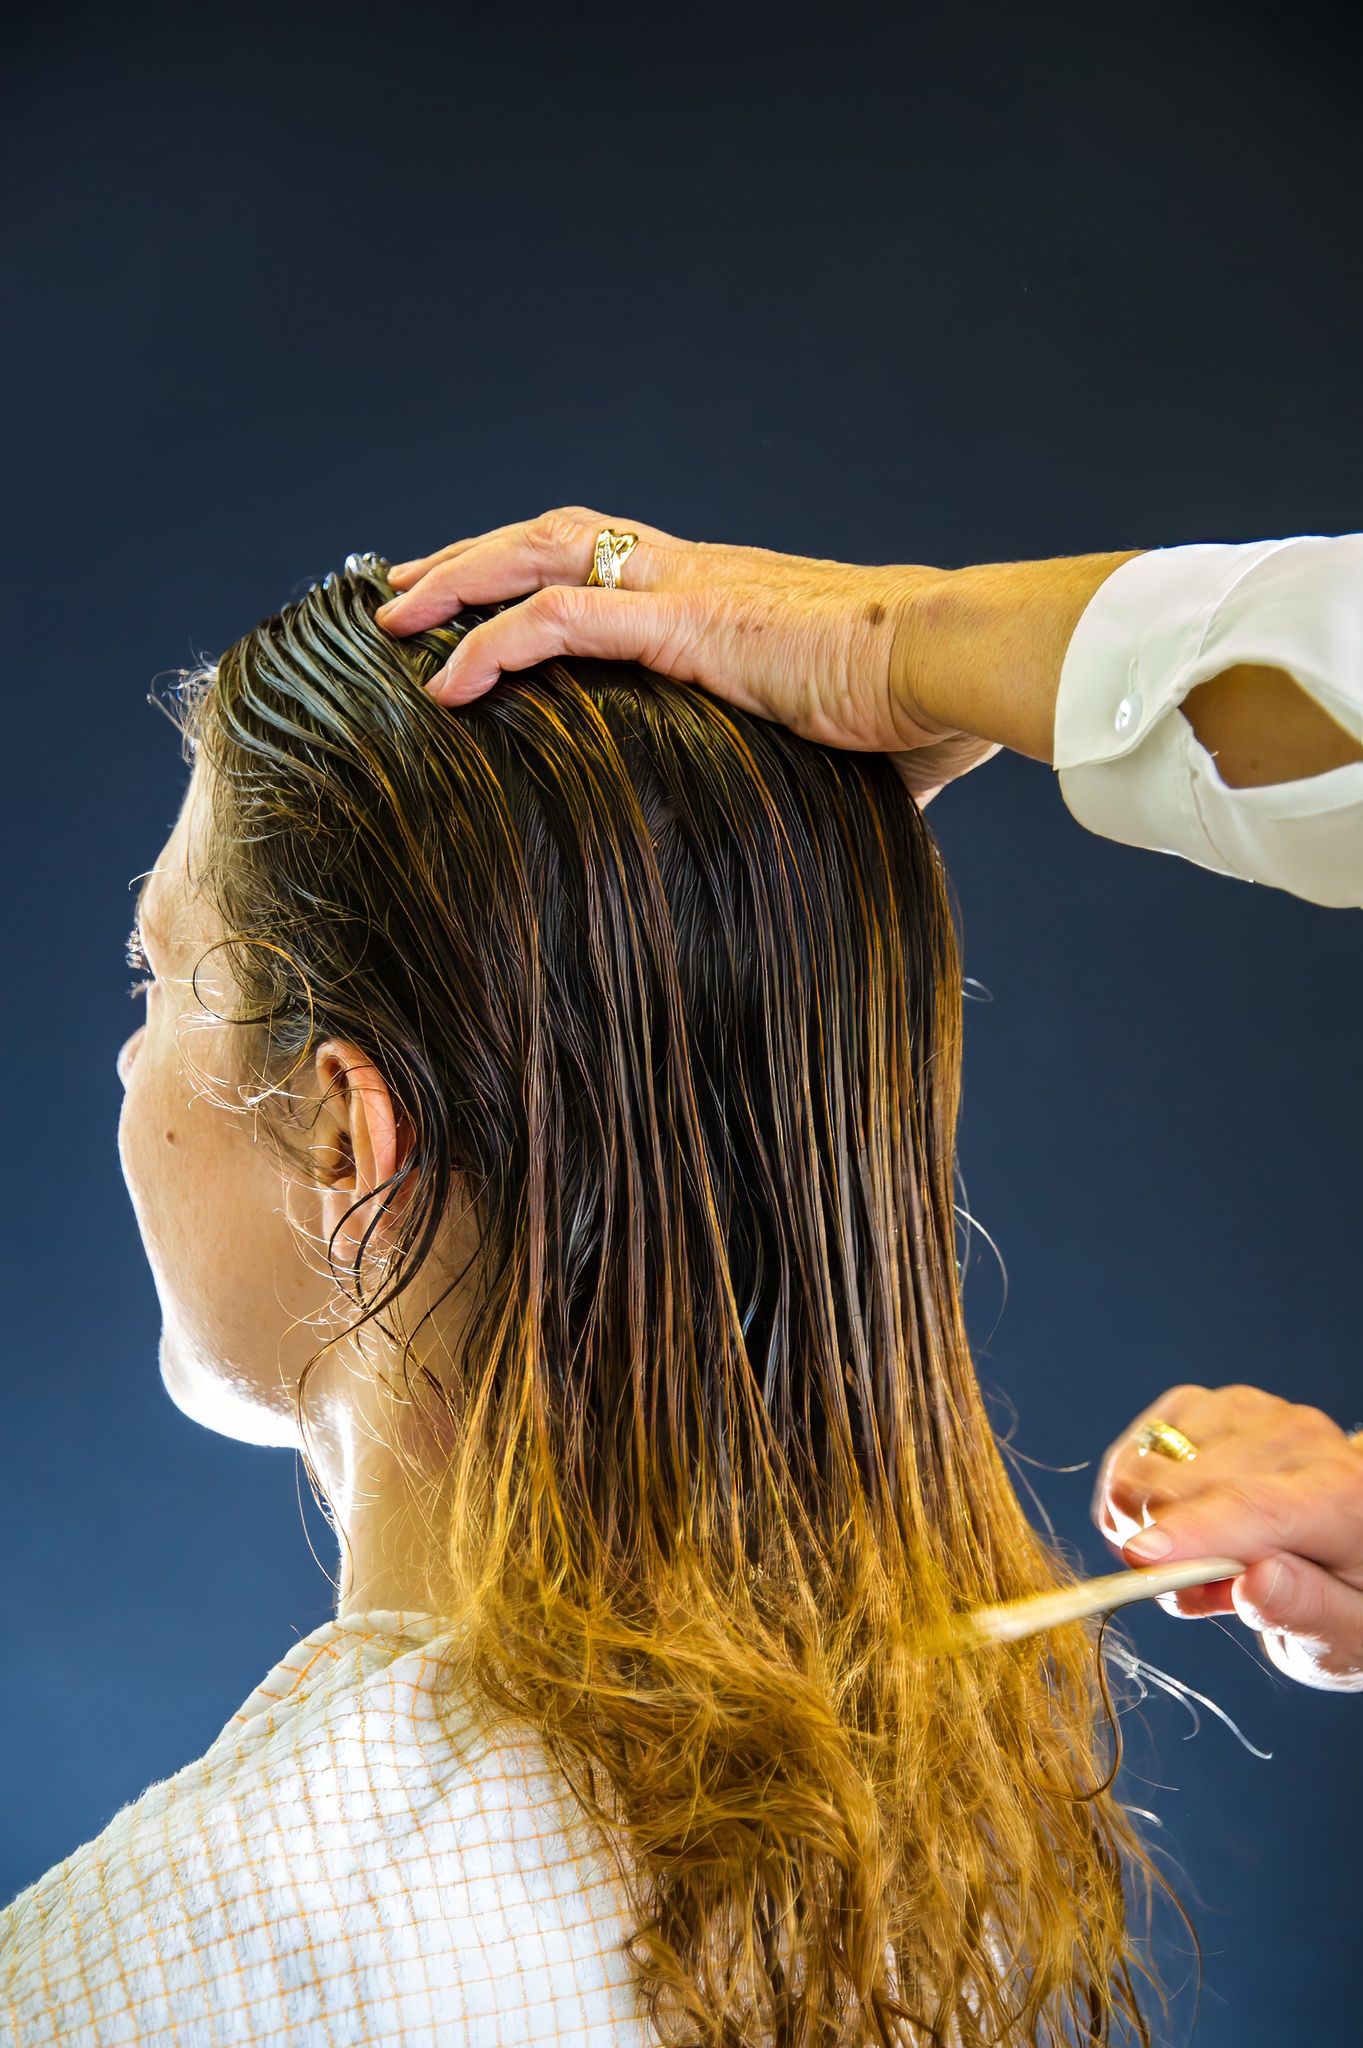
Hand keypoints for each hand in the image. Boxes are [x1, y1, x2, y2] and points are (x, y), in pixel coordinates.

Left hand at [377, 509, 1130, 801]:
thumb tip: (842, 837)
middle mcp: (692, 572)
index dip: (535, 569)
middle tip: (405, 592)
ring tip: (395, 618)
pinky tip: (448, 678)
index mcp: (722, 594)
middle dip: (471, 557)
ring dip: (459, 580)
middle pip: (554, 535)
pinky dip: (495, 643)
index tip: (485, 600)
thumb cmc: (921, 705)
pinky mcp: (685, 622)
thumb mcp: (848, 747)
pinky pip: (562, 618)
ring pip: (539, 554)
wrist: (954, 664)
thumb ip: (816, 778)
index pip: (607, 557)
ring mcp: (685, 588)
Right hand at [1095, 1384, 1362, 1691]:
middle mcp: (1298, 1437)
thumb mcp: (1345, 1632)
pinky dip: (1132, 1499)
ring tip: (1202, 1559)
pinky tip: (1173, 1522)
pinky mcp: (1201, 1404)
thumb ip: (1307, 1610)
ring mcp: (1244, 1411)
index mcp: (1347, 1495)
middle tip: (1212, 1594)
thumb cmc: (1343, 1591)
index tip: (1142, 1559)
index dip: (1193, 1532)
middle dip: (1172, 1559)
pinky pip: (1131, 1456)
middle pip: (1184, 1493)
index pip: (1255, 1507)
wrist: (1342, 1538)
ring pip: (1145, 1472)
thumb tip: (1257, 1582)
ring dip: (1150, 1529)